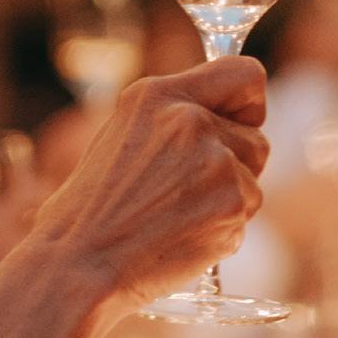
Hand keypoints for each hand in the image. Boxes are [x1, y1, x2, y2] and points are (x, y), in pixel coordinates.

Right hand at [36, 59, 266, 301]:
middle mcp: (190, 120)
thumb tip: (227, 117)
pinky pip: (246, 214)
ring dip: (228, 199)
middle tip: (187, 190)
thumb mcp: (123, 135)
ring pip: (254, 181)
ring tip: (177, 215)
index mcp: (158, 94)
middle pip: (257, 138)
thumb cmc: (94, 208)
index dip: (248, 105)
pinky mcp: (231, 203)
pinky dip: (223, 230)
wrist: (80, 263)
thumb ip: (173, 118)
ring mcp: (215, 161)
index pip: (245, 75)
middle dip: (235, 165)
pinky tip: (183, 236)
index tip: (237, 124)